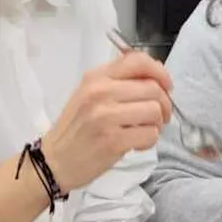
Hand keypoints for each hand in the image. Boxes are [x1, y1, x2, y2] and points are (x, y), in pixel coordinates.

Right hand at [42, 52, 172, 190]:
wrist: (55, 161)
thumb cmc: (76, 128)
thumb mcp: (89, 94)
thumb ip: (119, 81)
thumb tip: (157, 75)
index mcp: (95, 77)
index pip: (138, 61)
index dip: (160, 72)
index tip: (166, 86)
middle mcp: (100, 92)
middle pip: (153, 88)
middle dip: (164, 104)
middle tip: (159, 117)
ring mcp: (106, 116)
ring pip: (155, 111)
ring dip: (157, 124)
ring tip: (144, 131)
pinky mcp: (113, 141)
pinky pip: (150, 134)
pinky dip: (149, 141)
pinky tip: (135, 144)